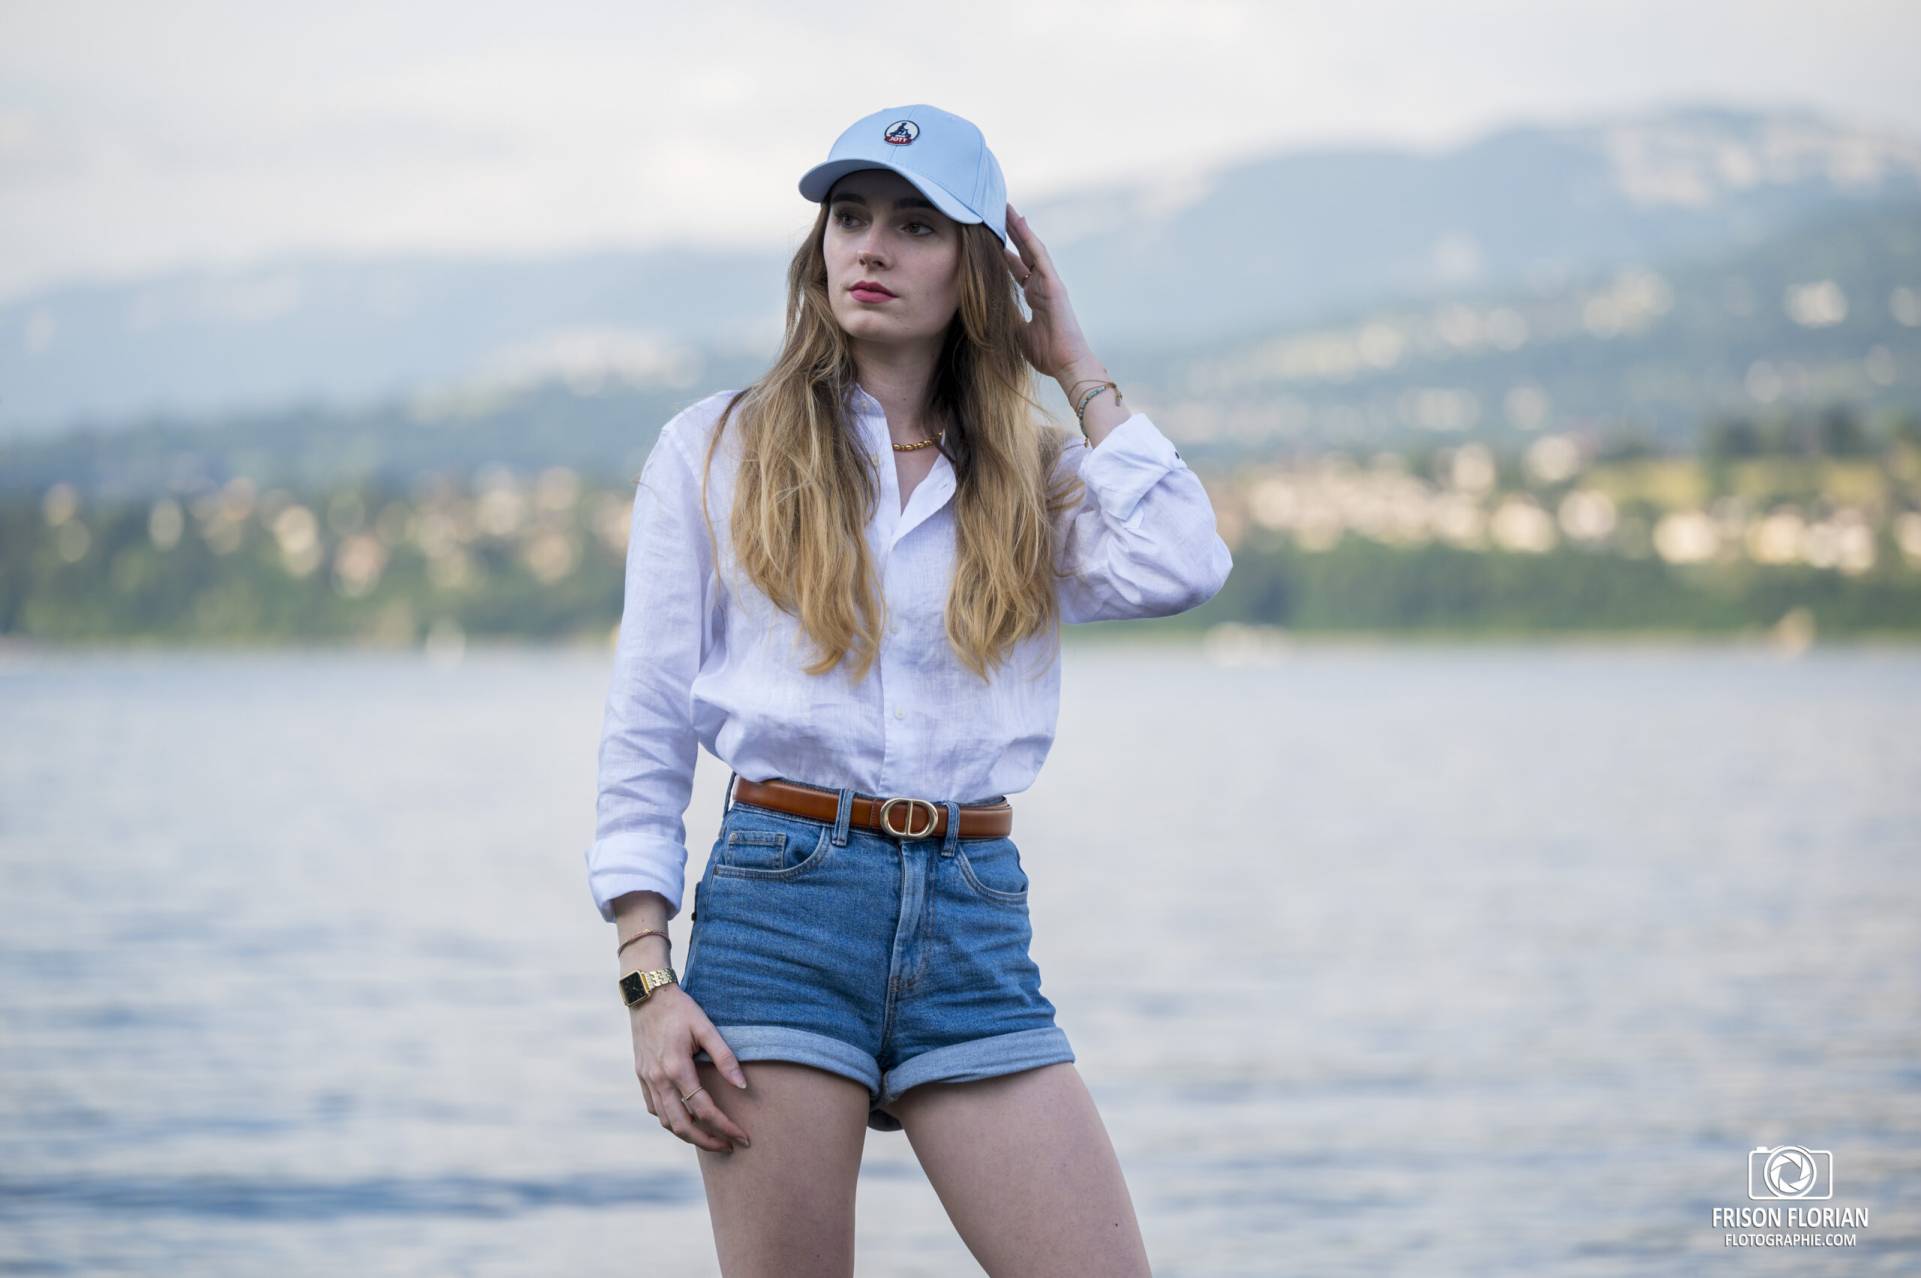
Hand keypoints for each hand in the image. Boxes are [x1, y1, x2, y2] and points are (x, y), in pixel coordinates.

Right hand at [630, 986, 753, 1152]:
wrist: (647, 995)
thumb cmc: (680, 1009)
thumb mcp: (706, 1027)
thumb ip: (725, 1057)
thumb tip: (742, 1086)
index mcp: (676, 1068)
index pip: (704, 1109)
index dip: (725, 1126)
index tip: (743, 1137)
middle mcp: (658, 1079)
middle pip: (682, 1125)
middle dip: (707, 1141)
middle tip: (729, 1146)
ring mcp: (647, 1079)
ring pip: (666, 1121)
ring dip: (689, 1135)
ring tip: (711, 1138)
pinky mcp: (642, 1076)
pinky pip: (654, 1108)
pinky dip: (671, 1120)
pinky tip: (686, 1119)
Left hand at [1003, 203, 1094, 381]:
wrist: (1067, 365)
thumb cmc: (1045, 354)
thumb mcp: (1015, 332)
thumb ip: (1004, 316)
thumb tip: (984, 310)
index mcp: (1034, 296)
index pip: (1016, 268)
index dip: (1003, 252)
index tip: (987, 238)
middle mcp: (1042, 285)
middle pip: (1023, 252)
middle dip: (1009, 233)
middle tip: (994, 212)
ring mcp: (1049, 283)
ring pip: (1031, 249)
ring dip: (1019, 228)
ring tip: (1006, 208)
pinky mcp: (1055, 286)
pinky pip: (1040, 258)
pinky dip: (1030, 240)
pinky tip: (1020, 223)